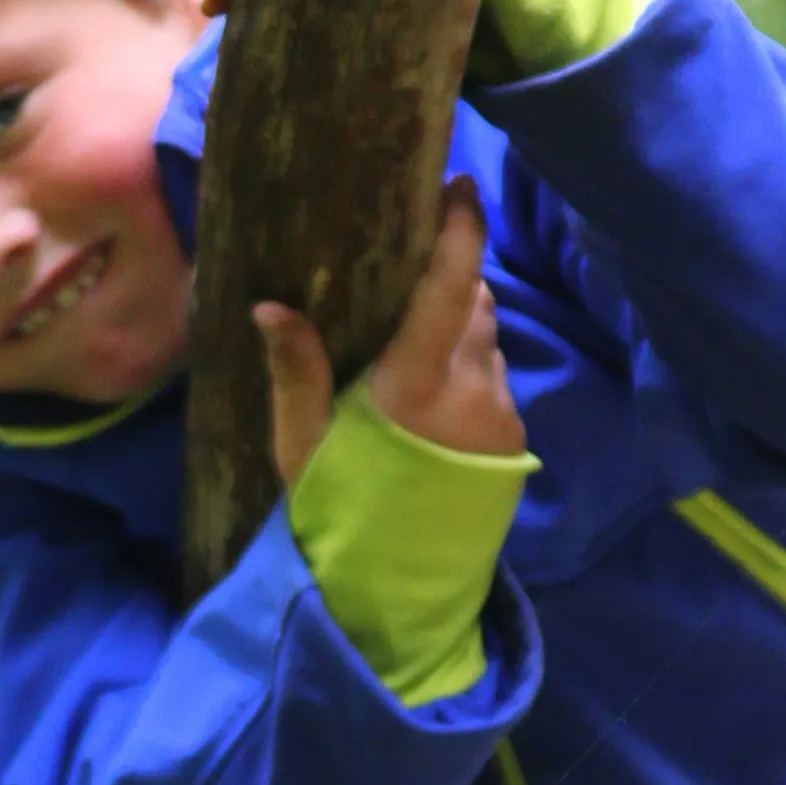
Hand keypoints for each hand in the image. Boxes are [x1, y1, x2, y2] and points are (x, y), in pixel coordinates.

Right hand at [252, 178, 525, 489]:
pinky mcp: (515, 442)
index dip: (461, 232)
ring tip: (413, 342)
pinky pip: (497, 380)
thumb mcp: (303, 448)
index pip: (452, 289)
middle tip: (408, 278)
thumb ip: (297, 373)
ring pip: (490, 340)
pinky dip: (471, 368)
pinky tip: (433, 396)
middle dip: (451, 281)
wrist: (399, 597)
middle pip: (476, 304)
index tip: (460, 187)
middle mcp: (473, 392)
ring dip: (462, 328)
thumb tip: (270, 305)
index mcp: (417, 386)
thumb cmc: (339, 517)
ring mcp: (501, 417)